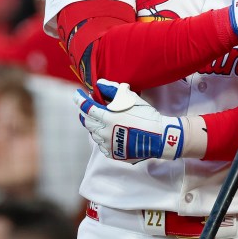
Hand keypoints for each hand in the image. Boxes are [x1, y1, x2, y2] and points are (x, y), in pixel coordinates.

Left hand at [73, 80, 204, 162]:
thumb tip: (99, 84)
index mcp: (107, 117)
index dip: (80, 99)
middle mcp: (104, 132)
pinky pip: (102, 145)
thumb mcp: (131, 98)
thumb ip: (112, 89)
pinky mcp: (113, 154)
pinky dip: (103, 137)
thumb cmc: (146, 115)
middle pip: (87, 121)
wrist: (160, 137)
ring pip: (94, 134)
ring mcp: (108, 145)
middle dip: (86, 112)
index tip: (77, 94)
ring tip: (105, 120)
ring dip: (96, 125)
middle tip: (89, 106)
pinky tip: (111, 132)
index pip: (86, 107)